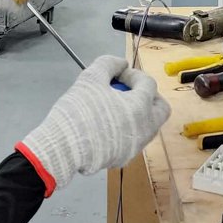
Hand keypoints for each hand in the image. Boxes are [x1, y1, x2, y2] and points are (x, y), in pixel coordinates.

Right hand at [17, 56, 171, 192]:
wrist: (61, 149)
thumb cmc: (78, 111)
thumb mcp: (90, 78)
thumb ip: (108, 64)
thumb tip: (121, 64)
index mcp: (140, 106)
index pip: (148, 84)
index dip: (133, 74)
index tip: (117, 75)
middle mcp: (145, 128)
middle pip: (160, 108)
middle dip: (148, 95)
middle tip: (128, 91)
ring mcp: (136, 146)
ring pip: (149, 126)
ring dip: (138, 113)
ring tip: (116, 107)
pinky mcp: (124, 159)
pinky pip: (133, 140)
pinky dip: (127, 129)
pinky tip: (107, 125)